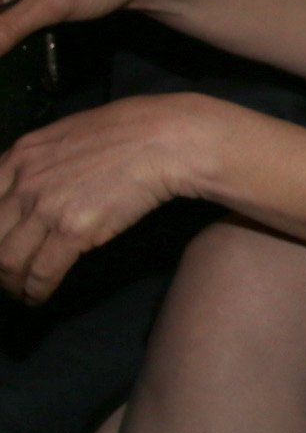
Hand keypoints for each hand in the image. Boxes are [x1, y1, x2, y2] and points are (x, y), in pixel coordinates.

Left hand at [0, 92, 227, 300]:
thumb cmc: (126, 133)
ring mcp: (45, 207)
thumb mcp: (65, 136)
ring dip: (10, 282)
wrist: (162, 140)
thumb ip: (40, 162)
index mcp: (18, 157)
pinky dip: (35, 292)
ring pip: (7, 260)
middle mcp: (23, 183)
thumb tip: (33, 185)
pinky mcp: (72, 231)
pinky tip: (38, 298)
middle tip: (7, 275)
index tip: (1, 244)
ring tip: (20, 292)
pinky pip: (41, 272)